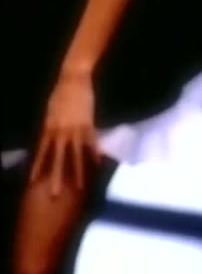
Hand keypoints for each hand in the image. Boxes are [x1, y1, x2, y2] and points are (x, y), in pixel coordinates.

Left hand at [30, 70, 100, 195]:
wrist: (73, 78)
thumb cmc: (61, 94)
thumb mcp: (50, 112)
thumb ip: (50, 128)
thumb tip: (47, 142)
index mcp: (48, 128)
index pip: (41, 152)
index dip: (37, 168)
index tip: (33, 183)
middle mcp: (60, 131)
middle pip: (56, 159)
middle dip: (55, 177)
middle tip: (54, 194)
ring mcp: (75, 130)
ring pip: (75, 156)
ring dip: (77, 173)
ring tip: (79, 188)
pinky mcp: (89, 125)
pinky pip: (91, 144)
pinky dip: (94, 156)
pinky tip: (97, 167)